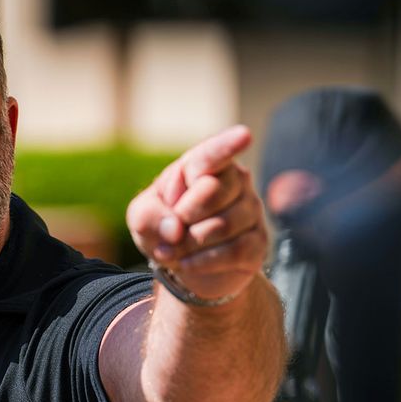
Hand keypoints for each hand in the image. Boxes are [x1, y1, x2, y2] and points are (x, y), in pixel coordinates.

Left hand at [126, 125, 268, 301]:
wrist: (183, 265)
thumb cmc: (164, 227)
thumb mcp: (143, 217)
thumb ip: (149, 216)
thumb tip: (176, 229)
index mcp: (204, 165)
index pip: (214, 153)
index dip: (227, 145)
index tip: (244, 135)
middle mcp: (235, 181)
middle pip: (213, 190)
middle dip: (184, 215)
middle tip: (172, 229)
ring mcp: (251, 211)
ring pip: (222, 225)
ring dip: (189, 244)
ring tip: (172, 251)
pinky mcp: (258, 242)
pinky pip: (235, 251)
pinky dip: (203, 260)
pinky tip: (187, 264)